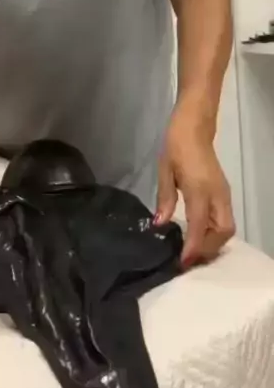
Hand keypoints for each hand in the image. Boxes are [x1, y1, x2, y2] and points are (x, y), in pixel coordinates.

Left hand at [156, 112, 234, 267]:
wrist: (194, 125)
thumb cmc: (176, 144)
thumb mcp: (165, 170)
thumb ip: (165, 199)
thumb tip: (160, 224)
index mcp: (199, 189)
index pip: (200, 226)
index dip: (193, 247)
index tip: (183, 262)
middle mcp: (216, 195)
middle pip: (223, 231)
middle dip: (208, 248)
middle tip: (188, 256)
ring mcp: (223, 193)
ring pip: (227, 227)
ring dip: (213, 241)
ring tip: (193, 248)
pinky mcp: (223, 191)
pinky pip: (225, 218)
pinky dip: (215, 231)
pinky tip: (199, 232)